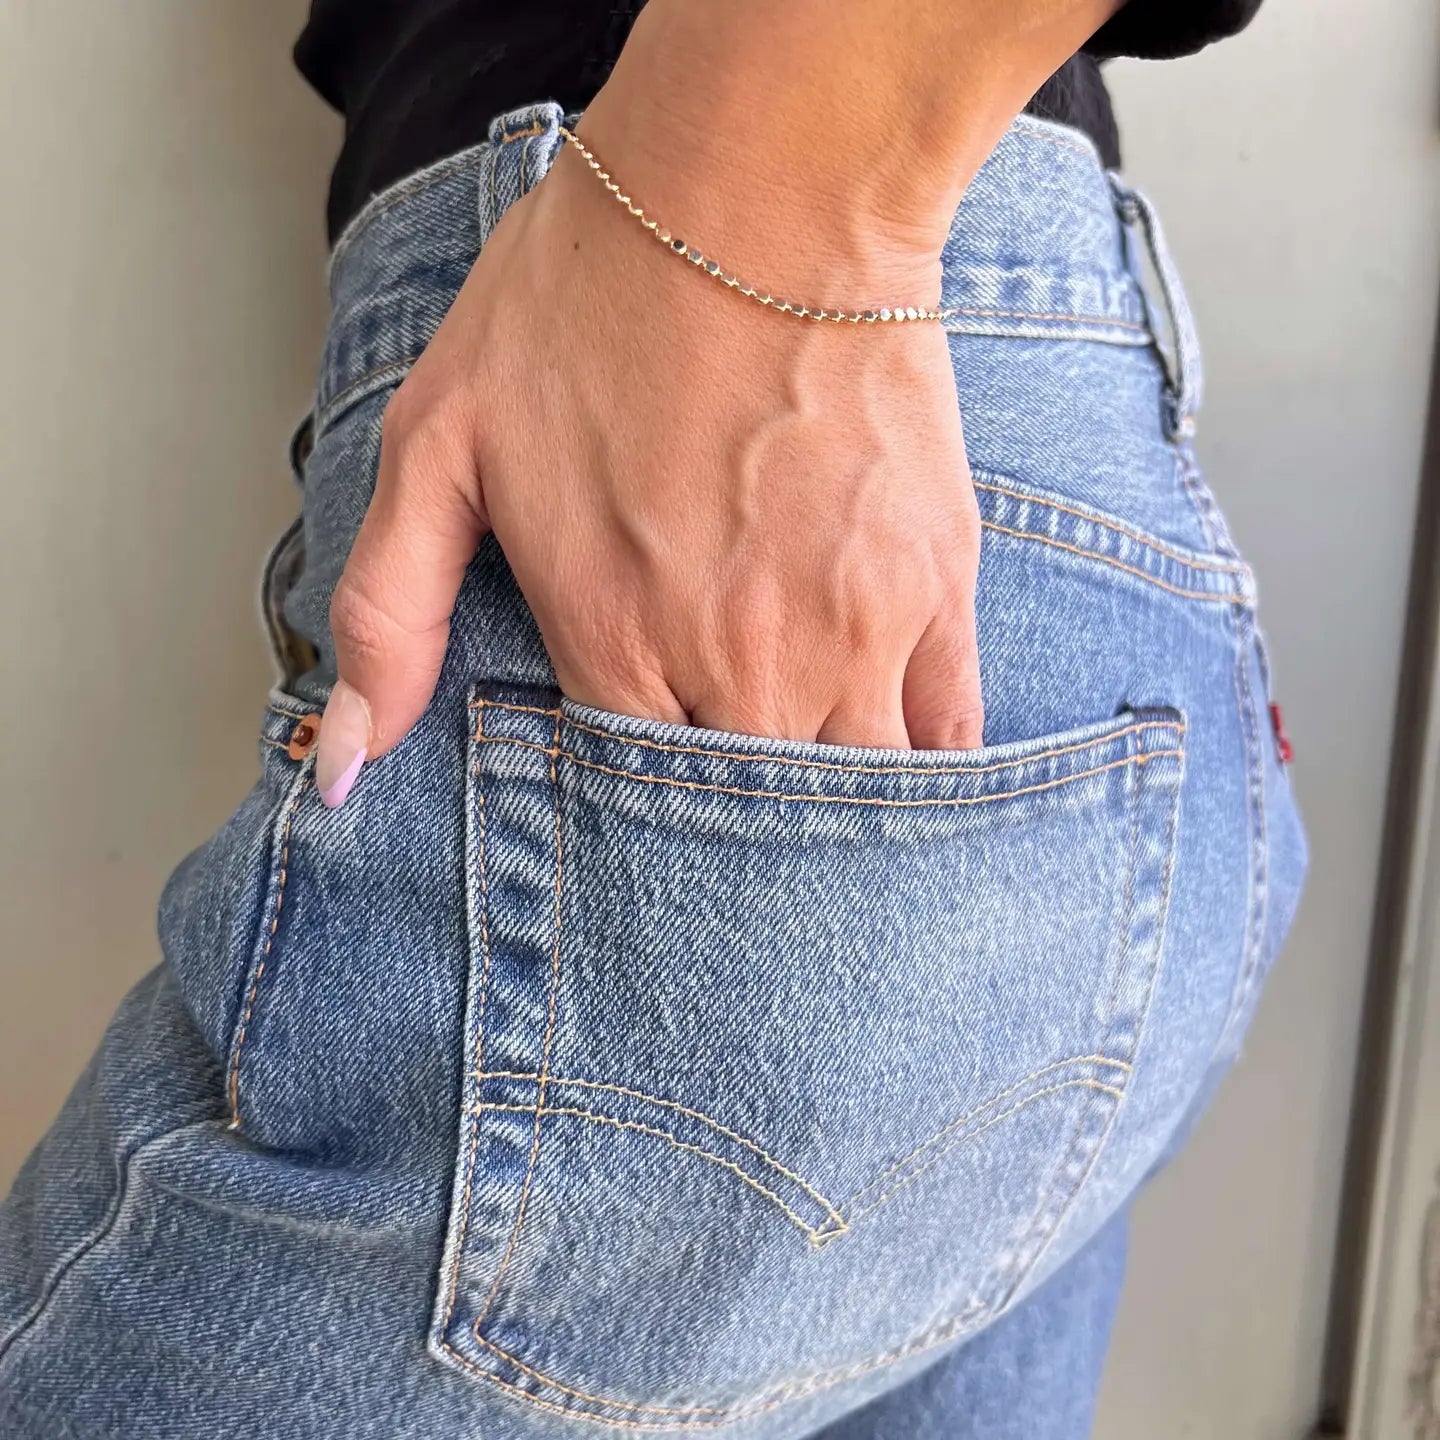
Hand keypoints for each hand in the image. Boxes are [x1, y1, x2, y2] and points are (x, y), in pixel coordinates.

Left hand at [313, 134, 983, 806]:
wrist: (759, 190)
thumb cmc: (587, 302)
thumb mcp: (439, 440)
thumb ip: (386, 614)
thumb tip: (338, 768)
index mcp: (615, 634)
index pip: (628, 802)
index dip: (632, 825)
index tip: (642, 824)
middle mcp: (739, 655)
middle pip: (745, 817)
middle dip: (730, 849)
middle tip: (727, 851)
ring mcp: (852, 624)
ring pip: (854, 791)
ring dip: (828, 821)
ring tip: (812, 828)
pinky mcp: (938, 581)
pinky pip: (949, 730)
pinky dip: (929, 773)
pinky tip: (903, 779)